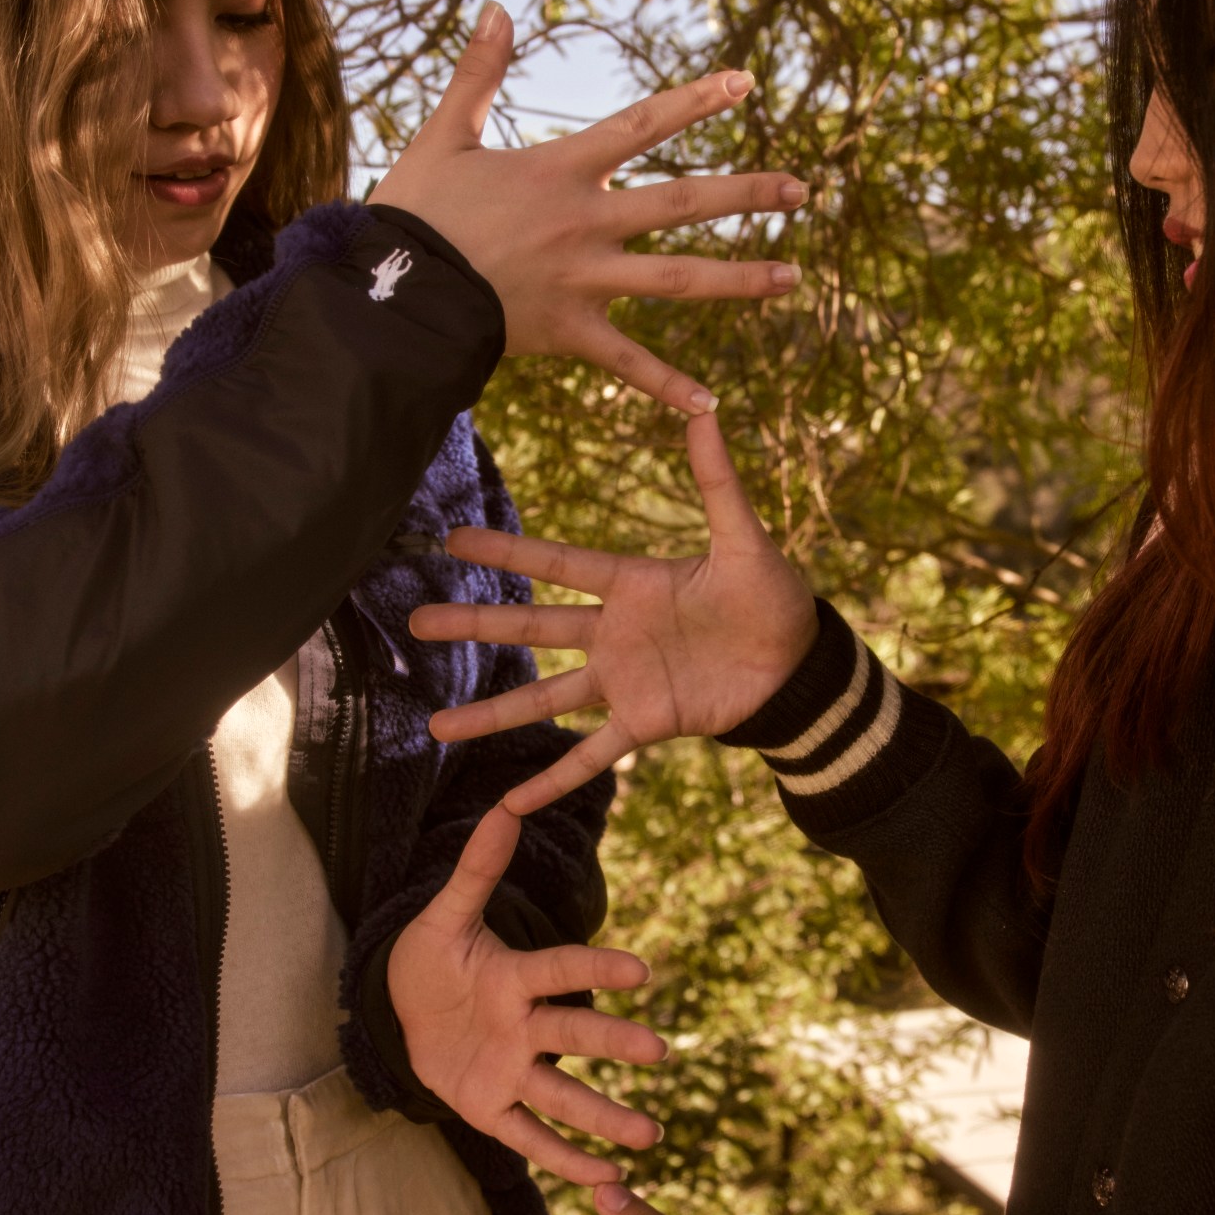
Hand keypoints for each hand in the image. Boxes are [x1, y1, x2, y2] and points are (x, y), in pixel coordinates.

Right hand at [369, 2, 805, 413]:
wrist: (392, 292)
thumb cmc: (413, 214)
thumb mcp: (445, 135)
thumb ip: (477, 73)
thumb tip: (499, 8)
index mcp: (562, 169)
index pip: (644, 124)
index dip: (696, 101)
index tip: (747, 84)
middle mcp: (587, 222)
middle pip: (684, 202)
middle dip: (747, 193)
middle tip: (803, 189)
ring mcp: (585, 280)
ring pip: (678, 280)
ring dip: (740, 279)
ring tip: (792, 278)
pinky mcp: (570, 332)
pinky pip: (628, 363)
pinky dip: (667, 385)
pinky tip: (710, 405)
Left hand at [386, 804, 665, 1183]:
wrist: (401, 1009)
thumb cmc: (431, 958)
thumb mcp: (444, 916)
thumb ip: (476, 869)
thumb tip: (505, 806)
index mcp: (513, 976)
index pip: (559, 970)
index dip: (595, 970)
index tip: (641, 971)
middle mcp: (522, 1025)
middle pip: (571, 1034)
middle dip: (613, 1044)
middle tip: (659, 1051)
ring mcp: (510, 1070)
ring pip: (561, 1095)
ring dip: (604, 1117)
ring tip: (650, 1137)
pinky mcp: (490, 1107)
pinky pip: (528, 1136)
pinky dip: (563, 1159)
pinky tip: (605, 1181)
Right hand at [409, 413, 819, 811]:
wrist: (800, 667)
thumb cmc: (774, 598)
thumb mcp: (745, 539)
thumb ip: (718, 481)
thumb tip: (707, 409)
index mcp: (631, 584)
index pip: (556, 565)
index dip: (506, 554)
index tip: (452, 541)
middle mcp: (615, 633)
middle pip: (531, 629)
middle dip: (474, 625)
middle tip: (414, 621)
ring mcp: (624, 682)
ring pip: (544, 698)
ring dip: (492, 714)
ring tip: (437, 726)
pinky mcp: (645, 724)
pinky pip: (592, 756)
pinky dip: (554, 779)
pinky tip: (512, 804)